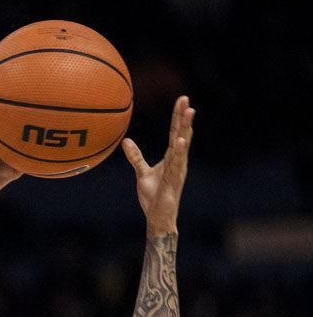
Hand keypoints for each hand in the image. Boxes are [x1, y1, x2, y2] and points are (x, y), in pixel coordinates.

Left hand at [122, 96, 194, 234]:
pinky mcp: (174, 180)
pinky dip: (179, 152)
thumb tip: (125, 141)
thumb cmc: (153, 196)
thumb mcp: (142, 173)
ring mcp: (177, 170)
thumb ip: (136, 157)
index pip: (175, 132)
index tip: (182, 99)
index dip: (178, 117)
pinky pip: (176, 164)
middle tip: (187, 99)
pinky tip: (181, 141)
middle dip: (184, 118)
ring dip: (185, 129)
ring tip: (189, 113)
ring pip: (182, 146)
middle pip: (182, 135)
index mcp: (171, 158)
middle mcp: (178, 161)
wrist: (158, 217)